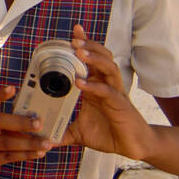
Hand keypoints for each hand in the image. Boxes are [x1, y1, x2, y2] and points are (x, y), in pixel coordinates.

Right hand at [0, 86, 51, 178]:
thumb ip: (6, 122)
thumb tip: (35, 120)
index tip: (12, 89)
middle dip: (21, 122)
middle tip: (39, 123)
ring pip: (6, 143)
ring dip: (29, 143)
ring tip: (46, 143)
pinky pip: (7, 157)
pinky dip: (25, 155)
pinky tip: (38, 153)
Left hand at [57, 23, 156, 160]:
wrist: (133, 147)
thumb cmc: (109, 135)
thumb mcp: (80, 133)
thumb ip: (63, 133)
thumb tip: (45, 140)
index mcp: (96, 87)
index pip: (91, 61)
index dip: (85, 44)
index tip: (75, 30)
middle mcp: (106, 85)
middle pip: (101, 57)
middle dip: (88, 46)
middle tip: (74, 39)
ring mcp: (115, 93)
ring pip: (108, 68)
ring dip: (94, 59)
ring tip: (80, 52)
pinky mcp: (120, 105)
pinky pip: (108, 91)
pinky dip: (95, 86)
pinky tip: (81, 83)